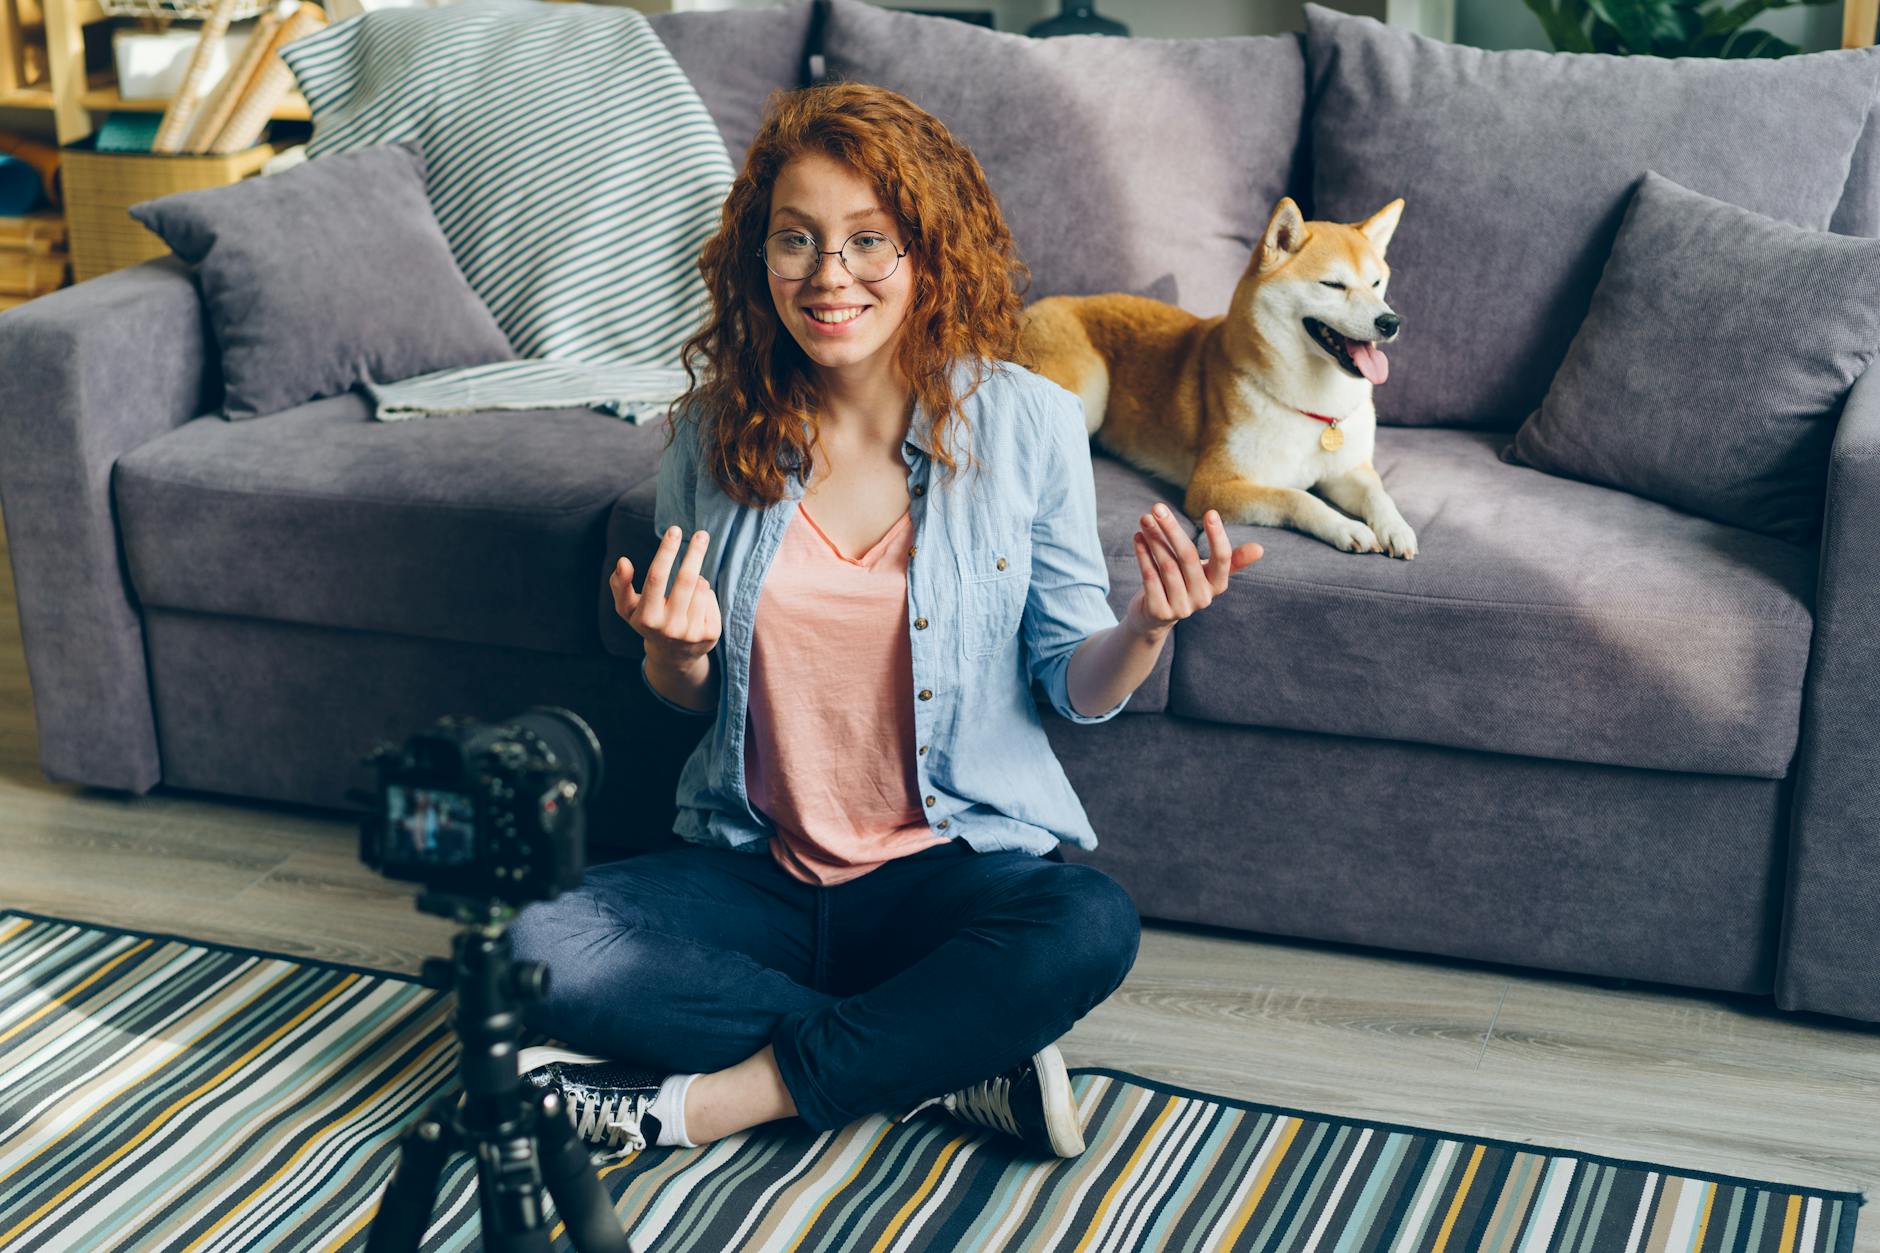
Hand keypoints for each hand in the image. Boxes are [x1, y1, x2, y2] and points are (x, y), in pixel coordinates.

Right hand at [611, 526, 721, 671]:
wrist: (673, 657)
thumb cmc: (648, 621)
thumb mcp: (628, 607)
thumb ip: (620, 584)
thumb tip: (623, 561)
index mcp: (647, 617)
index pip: (657, 577)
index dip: (666, 551)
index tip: (674, 530)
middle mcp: (670, 627)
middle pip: (686, 580)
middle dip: (695, 553)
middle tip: (702, 534)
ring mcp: (692, 632)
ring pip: (701, 586)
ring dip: (696, 578)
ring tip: (687, 588)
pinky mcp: (711, 634)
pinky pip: (711, 598)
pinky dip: (704, 594)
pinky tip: (696, 605)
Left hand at [1124, 504, 1261, 638]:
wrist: (1154, 617)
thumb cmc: (1183, 584)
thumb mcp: (1206, 572)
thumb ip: (1230, 560)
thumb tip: (1260, 549)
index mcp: (1217, 585)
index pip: (1223, 559)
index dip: (1218, 536)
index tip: (1210, 512)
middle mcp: (1203, 598)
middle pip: (1188, 557)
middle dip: (1171, 529)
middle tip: (1158, 508)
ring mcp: (1181, 607)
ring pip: (1167, 566)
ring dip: (1154, 539)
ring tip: (1145, 519)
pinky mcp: (1160, 612)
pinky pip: (1150, 578)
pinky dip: (1143, 555)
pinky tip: (1138, 537)